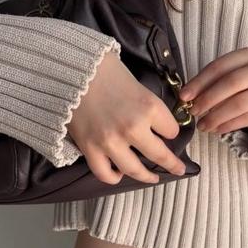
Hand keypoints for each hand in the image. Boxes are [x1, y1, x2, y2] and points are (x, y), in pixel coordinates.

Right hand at [65, 51, 187, 184]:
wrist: (70, 69)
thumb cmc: (104, 69)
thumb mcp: (137, 83)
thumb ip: (148, 106)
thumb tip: (157, 122)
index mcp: (149, 107)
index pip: (172, 130)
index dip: (170, 130)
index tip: (168, 131)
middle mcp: (133, 128)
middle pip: (160, 155)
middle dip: (172, 164)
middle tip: (178, 169)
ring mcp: (111, 142)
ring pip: (135, 170)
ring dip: (147, 177)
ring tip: (152, 178)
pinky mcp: (90, 149)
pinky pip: (105, 174)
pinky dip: (114, 177)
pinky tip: (119, 172)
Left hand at [178, 47, 247, 135]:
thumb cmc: (240, 90)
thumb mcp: (224, 81)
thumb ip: (208, 85)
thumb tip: (186, 97)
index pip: (220, 66)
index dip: (200, 82)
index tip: (184, 96)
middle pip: (232, 82)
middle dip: (209, 98)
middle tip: (193, 111)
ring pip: (240, 102)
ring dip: (217, 116)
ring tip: (203, 125)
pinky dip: (228, 125)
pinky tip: (216, 130)